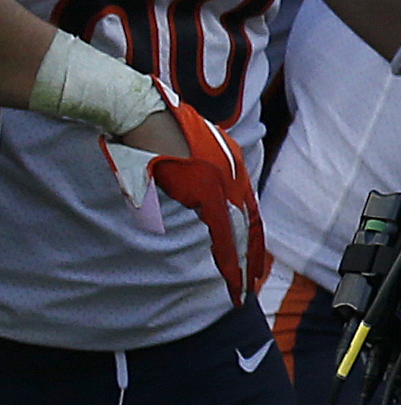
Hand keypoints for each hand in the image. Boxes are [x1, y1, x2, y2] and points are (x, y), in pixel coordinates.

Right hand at [102, 87, 264, 301]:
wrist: (141, 114)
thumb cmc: (153, 130)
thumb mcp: (183, 152)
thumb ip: (195, 175)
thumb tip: (195, 195)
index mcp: (232, 164)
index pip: (247, 208)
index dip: (251, 236)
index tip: (253, 258)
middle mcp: (235, 174)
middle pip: (251, 223)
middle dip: (254, 256)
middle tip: (255, 283)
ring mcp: (225, 182)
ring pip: (242, 233)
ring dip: (243, 264)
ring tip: (244, 290)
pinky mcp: (208, 192)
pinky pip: (224, 232)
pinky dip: (229, 257)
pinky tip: (232, 276)